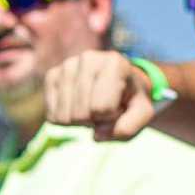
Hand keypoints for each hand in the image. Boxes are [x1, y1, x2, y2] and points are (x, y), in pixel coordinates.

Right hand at [36, 48, 157, 142]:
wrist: (119, 84)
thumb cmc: (131, 99)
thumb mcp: (142, 114)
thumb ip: (129, 128)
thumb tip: (96, 135)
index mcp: (114, 63)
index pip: (101, 109)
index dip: (111, 117)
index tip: (119, 105)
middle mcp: (88, 58)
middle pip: (80, 115)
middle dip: (94, 120)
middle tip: (105, 108)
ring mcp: (67, 65)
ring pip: (64, 117)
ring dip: (80, 121)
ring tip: (92, 106)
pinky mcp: (52, 75)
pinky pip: (52, 116)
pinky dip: (66, 120)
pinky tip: (78, 106)